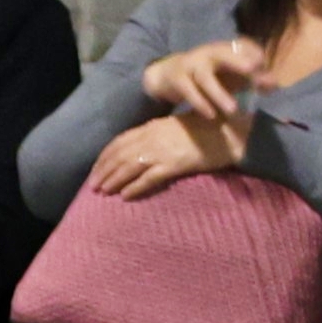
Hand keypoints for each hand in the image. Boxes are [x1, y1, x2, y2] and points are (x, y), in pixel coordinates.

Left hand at [85, 112, 248, 200]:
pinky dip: (135, 187)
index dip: (105, 156)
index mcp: (152, 127)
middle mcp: (152, 138)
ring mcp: (162, 151)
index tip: (96, 168)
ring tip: (103, 192)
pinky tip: (125, 196)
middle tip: (93, 185)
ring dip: (113, 180)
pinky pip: (149, 178)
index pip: (120, 141)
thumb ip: (161, 133)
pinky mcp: (174, 165)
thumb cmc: (209, 128)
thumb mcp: (179, 125)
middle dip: (103, 170)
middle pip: (119, 155)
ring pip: (129, 166)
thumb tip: (148, 145)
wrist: (228, 133)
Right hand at [142, 37, 269, 119]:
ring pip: (204, 76)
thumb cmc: (209, 76)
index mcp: (225, 50)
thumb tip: (274, 84)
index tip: (264, 65)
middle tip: (253, 70)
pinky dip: (200, 102)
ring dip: (218, 93)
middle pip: (222, 53)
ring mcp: (191, 64)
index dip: (254, 54)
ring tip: (233, 109)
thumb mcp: (232, 76)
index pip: (242, 46)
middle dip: (237, 61)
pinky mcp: (178, 78)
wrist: (169, 75)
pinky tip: (211, 115)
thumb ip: (253, 79)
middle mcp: (208, 54)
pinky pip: (188, 90)